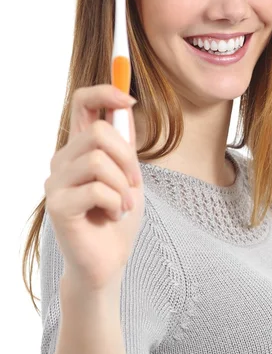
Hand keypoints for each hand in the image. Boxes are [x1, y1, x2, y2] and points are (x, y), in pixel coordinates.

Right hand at [44, 84, 144, 290]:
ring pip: (99, 161)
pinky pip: (97, 190)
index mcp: (80, 148)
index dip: (105, 92)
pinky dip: (115, 204)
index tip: (129, 100)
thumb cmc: (117, 217)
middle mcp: (63, 160)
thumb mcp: (129, 174)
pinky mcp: (57, 205)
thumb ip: (124, 143)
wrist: (108, 261)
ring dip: (123, 186)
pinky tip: (111, 217)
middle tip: (134, 184)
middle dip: (128, 159)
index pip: (82, 102)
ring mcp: (56, 182)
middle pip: (98, 133)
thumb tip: (126, 105)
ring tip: (122, 205)